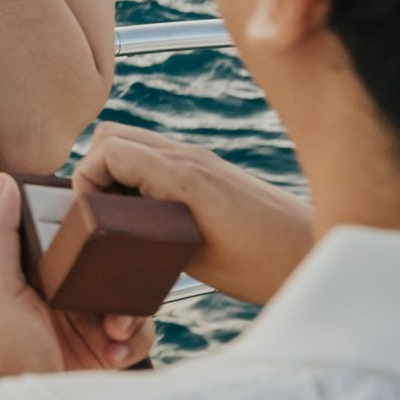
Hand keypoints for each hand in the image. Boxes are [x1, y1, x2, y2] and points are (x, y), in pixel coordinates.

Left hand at [0, 172, 154, 392]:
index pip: (78, 240)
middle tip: (112, 298)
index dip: (96, 234)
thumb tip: (0, 181)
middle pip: (113, 268)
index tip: (108, 232)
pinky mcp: (113, 349)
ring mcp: (94, 322)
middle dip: (122, 279)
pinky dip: (135, 341)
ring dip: (131, 313)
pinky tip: (113, 352)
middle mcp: (72, 293)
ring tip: (113, 329)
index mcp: (45, 272)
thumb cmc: (3, 346)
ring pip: (133, 298)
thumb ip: (0, 234)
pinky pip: (142, 334)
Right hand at [74, 124, 314, 305]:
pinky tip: (151, 216)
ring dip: (117, 172)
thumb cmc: (261, 264)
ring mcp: (200, 158)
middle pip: (113, 135)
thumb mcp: (191, 258)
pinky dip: (140, 176)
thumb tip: (110, 231)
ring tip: (123, 218)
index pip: (107, 149)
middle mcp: (187, 156)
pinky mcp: (209, 168)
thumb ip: (143, 234)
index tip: (89, 216)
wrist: (313, 253)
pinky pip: (158, 156)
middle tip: (99, 214)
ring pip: (134, 142)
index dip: (86, 180)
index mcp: (180, 174)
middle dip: (95, 170)